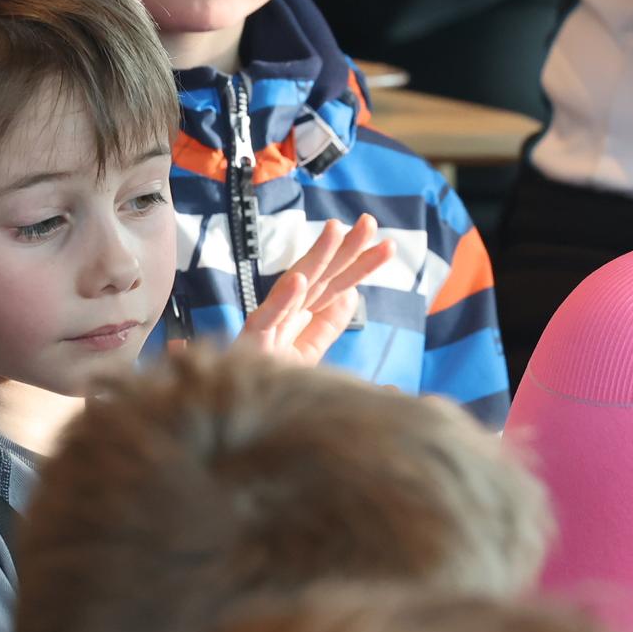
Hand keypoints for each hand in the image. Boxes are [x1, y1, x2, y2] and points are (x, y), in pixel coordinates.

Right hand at [236, 216, 392, 364]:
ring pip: (296, 284)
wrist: (244, 409)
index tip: (388, 247)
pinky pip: (267, 317)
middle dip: (346, 248)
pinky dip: (281, 299)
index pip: (338, 284)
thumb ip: (329, 322)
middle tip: (369, 222)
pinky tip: (298, 281)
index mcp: (304, 312)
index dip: (362, 265)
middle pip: (322, 275)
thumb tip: (352, 290)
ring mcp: (270, 323)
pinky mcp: (251, 341)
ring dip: (316, 256)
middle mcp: (288, 310)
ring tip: (335, 230)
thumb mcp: (311, 351)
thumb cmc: (273, 377)